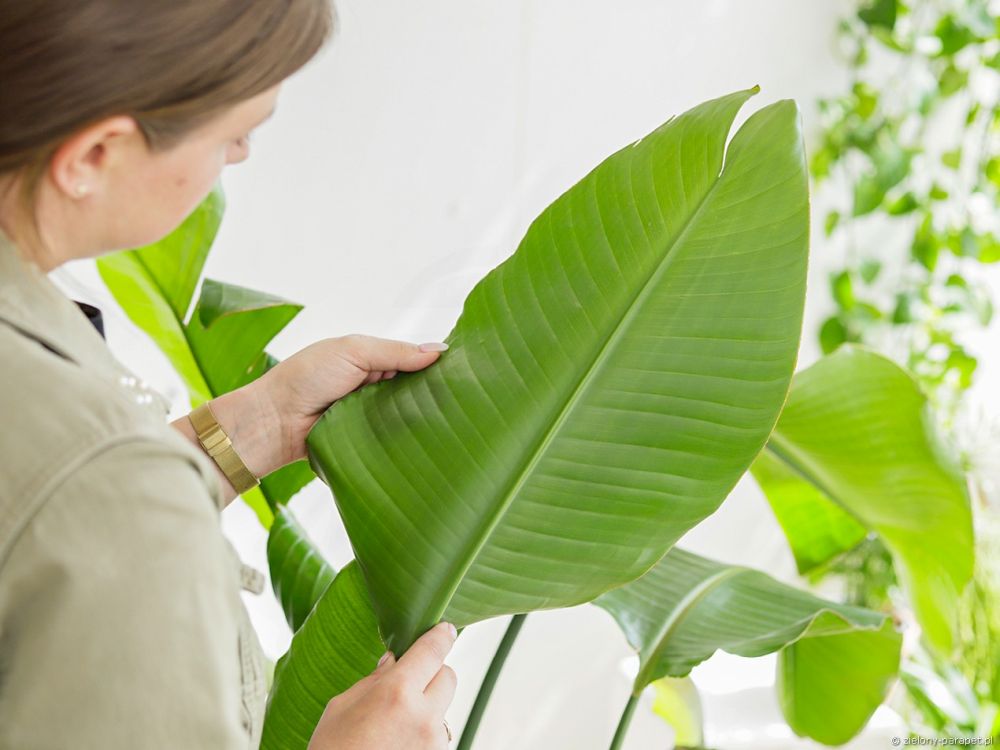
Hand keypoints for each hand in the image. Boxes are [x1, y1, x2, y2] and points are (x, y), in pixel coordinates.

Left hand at [258, 334, 448, 466]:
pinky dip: (405, 439)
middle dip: (432, 393)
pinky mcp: (366, 441)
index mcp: (369, 360)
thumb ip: (395, 352)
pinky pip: (393, 439)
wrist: (275, 422)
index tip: (463, 370)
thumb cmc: (307, 378)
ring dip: (420, 417)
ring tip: (451, 419)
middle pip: (413, 390)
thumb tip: (440, 350)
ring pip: (407, 416)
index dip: (434, 365)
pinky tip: (428, 440)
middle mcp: (372, 387)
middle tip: (462, 397)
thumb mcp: (354, 352)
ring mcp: (370, 415)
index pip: (412, 361)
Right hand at [307, 621, 458, 749]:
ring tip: (395, 721)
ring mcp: (433, 742)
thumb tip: (393, 661)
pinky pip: (438, 733)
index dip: (440, 636)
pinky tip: (399, 740)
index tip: (444, 629)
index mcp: (397, 693)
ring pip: (444, 707)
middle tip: (408, 681)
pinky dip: (425, 730)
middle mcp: (423, 716)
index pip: (432, 651)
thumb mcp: (341, 708)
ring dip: (428, 705)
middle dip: (432, 673)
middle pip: (448, 676)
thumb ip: (374, 680)